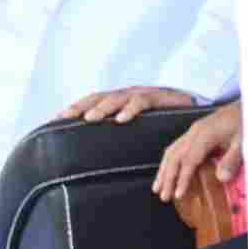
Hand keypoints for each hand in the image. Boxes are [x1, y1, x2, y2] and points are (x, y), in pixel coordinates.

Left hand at [60, 86, 195, 124]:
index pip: (91, 101)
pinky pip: (142, 101)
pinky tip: (122, 119)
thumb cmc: (163, 120)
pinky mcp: (159, 97)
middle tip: (64, 118)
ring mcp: (142, 93)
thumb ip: (120, 136)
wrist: (193, 106)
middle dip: (80, 107)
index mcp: (119, 101)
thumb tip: (99, 155)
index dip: (74, 108)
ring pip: (117, 98)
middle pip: (98, 97)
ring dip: (102, 108)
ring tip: (90, 118)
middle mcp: (127, 94)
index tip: (54, 120)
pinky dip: (130, 109)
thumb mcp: (138, 127)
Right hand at [152, 102, 243, 202]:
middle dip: (166, 176)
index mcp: (205, 134)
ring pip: (171, 150)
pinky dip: (169, 161)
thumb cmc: (245, 122)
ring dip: (163, 169)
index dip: (182, 178)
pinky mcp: (195, 132)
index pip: (189, 159)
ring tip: (157, 187)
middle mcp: (194, 131)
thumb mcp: (244, 142)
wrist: (245, 105)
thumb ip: (232, 160)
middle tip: (162, 195)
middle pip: (174, 155)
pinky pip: (176, 147)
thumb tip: (221, 178)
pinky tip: (167, 170)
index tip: (177, 194)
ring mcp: (193, 131)